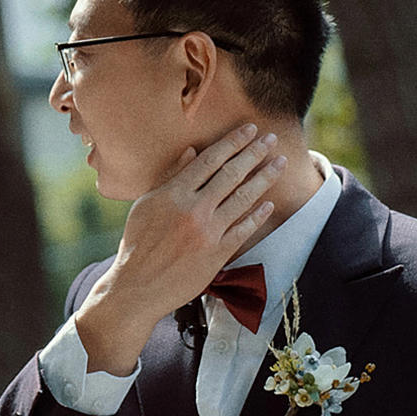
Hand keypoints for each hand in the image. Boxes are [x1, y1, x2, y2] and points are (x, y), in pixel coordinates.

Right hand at [75, 122, 285, 374]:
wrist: (137, 286)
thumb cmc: (137, 243)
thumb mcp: (146, 205)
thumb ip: (171, 177)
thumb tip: (192, 151)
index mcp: (172, 194)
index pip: (209, 160)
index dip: (232, 142)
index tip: (249, 129)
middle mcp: (193, 209)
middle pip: (231, 174)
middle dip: (254, 153)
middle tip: (271, 139)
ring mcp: (208, 232)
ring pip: (243, 198)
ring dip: (264, 178)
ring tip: (279, 163)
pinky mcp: (217, 253)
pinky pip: (244, 229)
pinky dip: (258, 215)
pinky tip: (269, 203)